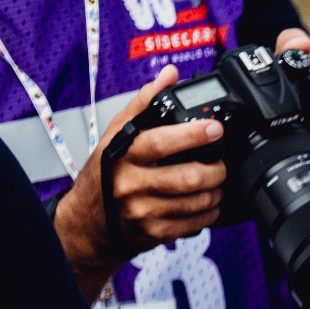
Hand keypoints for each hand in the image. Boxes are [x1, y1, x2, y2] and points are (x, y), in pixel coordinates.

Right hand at [57, 65, 225, 272]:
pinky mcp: (153, 233)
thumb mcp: (117, 135)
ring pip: (197, 201)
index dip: (193, 134)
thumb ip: (144, 103)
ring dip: (217, 191)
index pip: (160, 141)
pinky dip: (210, 212)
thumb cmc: (105, 173)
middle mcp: (130, 183)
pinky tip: (207, 204)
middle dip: (216, 169)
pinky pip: (195, 223)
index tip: (215, 129)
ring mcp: (142, 211)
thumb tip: (169, 76)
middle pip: (189, 177)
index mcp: (122, 153)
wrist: (88, 221)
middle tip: (221, 163)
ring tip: (215, 183)